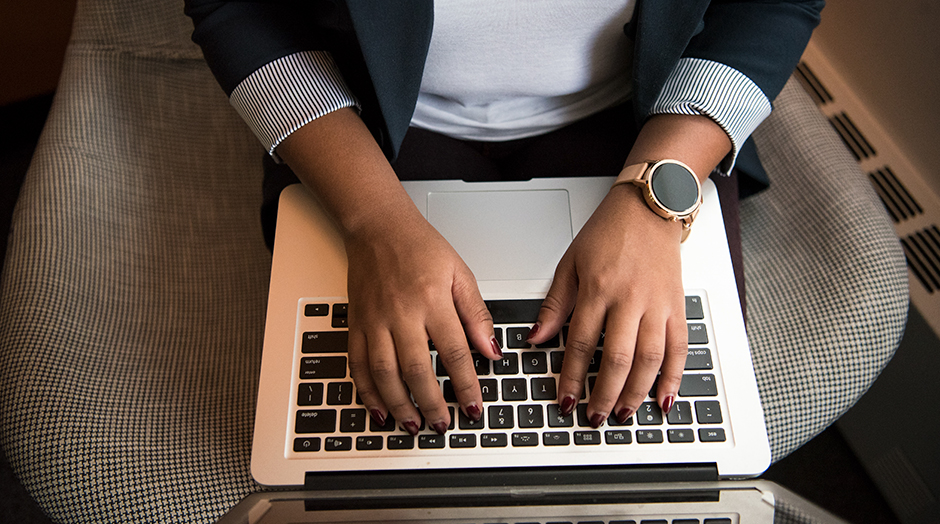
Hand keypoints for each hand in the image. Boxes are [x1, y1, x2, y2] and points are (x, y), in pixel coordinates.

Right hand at [276, 108, 500, 435]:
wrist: (377, 226)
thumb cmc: (420, 246)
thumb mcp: (460, 273)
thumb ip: (477, 314)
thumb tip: (492, 350)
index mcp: (432, 300)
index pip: (454, 352)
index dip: (466, 385)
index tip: (474, 407)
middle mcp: (401, 313)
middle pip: (417, 369)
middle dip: (431, 404)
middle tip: (442, 425)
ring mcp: (375, 320)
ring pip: (384, 373)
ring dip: (398, 404)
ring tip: (413, 424)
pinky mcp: (356, 323)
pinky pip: (358, 364)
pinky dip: (367, 390)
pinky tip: (378, 408)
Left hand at [526, 183, 687, 426]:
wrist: (649, 207)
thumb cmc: (608, 232)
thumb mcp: (571, 263)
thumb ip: (555, 304)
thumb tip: (537, 338)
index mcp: (598, 288)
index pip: (581, 343)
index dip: (573, 376)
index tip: (566, 399)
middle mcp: (630, 299)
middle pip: (617, 358)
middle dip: (604, 393)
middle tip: (594, 416)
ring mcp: (657, 304)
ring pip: (649, 358)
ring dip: (636, 392)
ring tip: (623, 413)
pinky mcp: (677, 306)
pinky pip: (679, 347)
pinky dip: (673, 376)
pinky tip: (664, 397)